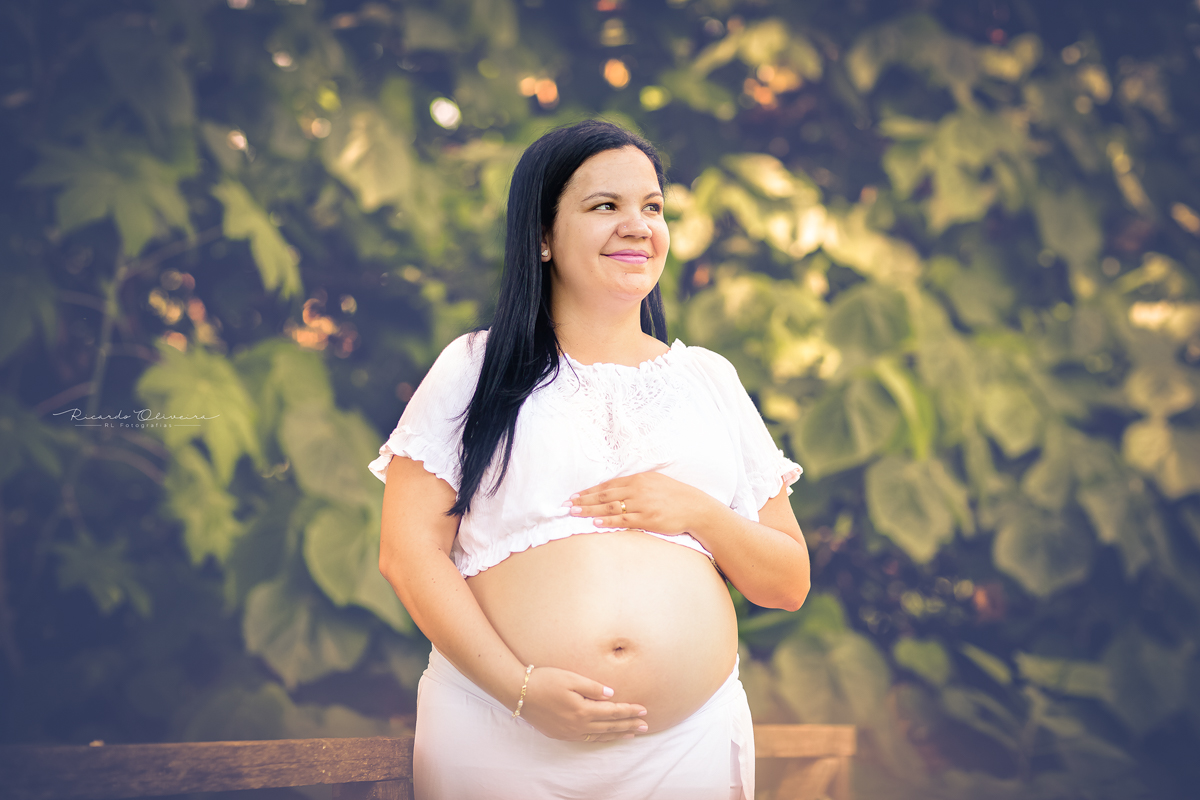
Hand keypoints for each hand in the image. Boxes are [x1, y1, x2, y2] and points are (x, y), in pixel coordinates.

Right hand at [518, 666, 648, 741]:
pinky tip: (605, 736)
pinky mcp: (560, 734)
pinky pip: (586, 739)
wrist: (519, 692)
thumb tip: (611, 695)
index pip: (612, 712)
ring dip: (617, 734)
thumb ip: (593, 687)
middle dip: (629, 725)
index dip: (629, 711)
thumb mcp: (570, 678)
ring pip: (599, 736)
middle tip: (645, 726)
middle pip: (609, 727)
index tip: (643, 710)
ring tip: (631, 734)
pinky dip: (600, 738)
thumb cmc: (545, 680)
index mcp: (583, 710)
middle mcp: (578, 725)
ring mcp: (569, 732)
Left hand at [567, 471, 720, 535]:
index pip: (607, 485)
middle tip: (566, 505)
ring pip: (610, 507)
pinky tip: (595, 522)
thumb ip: (635, 485)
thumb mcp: (654, 482)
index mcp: (638, 479)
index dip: (589, 491)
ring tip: (575, 513)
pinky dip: (608, 520)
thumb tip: (615, 490)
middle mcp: (637, 490)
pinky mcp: (647, 518)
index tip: (574, 496)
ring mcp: (642, 504)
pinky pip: (623, 519)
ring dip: (590, 510)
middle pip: (604, 495)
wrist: (695, 507)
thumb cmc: (674, 496)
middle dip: (584, 500)